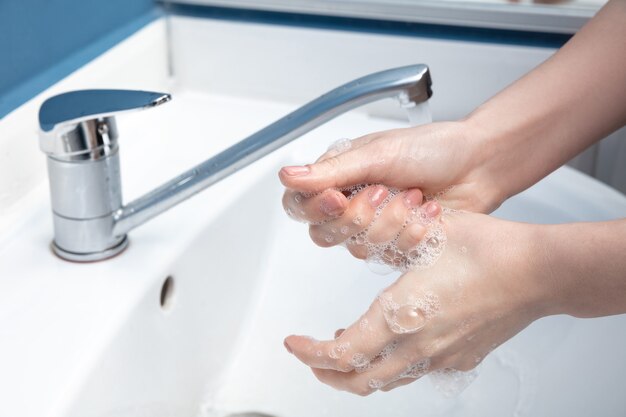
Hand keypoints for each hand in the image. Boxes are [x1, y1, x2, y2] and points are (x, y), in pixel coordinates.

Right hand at [279, 122, 503, 262]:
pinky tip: (429, 213)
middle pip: (325, 233)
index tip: (338, 198)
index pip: (300, 205)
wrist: (478, 165)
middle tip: (384, 192)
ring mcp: (374, 228)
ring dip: (392, 223)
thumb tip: (287, 176)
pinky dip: (413, 234)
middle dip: (359, 217)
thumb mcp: (380, 153)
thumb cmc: (433, 149)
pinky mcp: (397, 247)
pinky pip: (390, 257)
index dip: (313, 208)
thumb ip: (333, 170)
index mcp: (339, 177)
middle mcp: (351, 205)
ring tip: (415, 197)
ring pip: (358, 248)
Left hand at [283, 208, 551, 394]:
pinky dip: (390, 365)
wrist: (539, 271)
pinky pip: (414, 372)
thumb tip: (364, 229)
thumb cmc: (488, 250)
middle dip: (325, 373)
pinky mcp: (460, 358)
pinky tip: (392, 341)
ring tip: (343, 347)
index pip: (339, 352)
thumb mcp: (423, 232)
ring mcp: (441, 357)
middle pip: (357, 380)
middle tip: (310, 355)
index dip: (309, 352)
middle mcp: (418, 346)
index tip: (294, 342)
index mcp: (401, 315)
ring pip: (386, 381)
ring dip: (357, 370)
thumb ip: (387, 236)